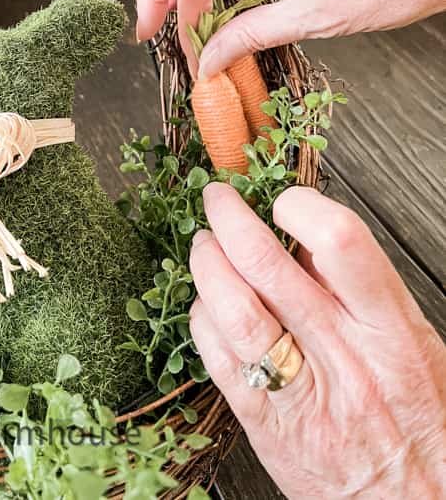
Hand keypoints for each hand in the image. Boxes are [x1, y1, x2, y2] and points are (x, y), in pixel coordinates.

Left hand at [189, 184, 445, 499]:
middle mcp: (343, 356)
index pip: (340, 242)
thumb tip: (304, 234)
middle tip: (218, 199)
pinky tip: (205, 304)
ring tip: (203, 245)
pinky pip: (218, 360)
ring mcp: (301, 393)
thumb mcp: (413, 345)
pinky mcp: (266, 425)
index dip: (301, 207)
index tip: (283, 200)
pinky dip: (203, 319)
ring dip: (207, 265)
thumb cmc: (422, 421)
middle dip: (231, 220)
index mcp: (390, 330)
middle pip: (268, 267)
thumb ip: (362, 292)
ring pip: (235, 309)